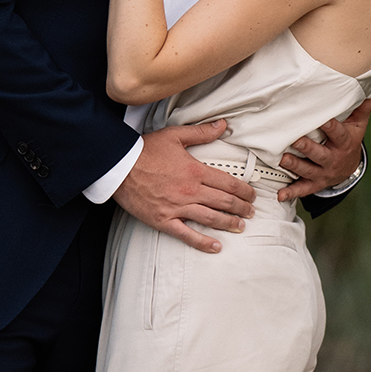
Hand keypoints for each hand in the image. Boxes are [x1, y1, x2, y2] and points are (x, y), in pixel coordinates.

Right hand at [114, 120, 254, 252]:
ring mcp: (177, 207)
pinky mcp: (164, 220)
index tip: (251, 195)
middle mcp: (190, 191)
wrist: (119, 166)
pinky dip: (203, 242)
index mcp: (195, 171)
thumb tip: (223, 125)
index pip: (228, 183)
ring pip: (211, 218)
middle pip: (224, 202)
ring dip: (229, 223)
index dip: (244, 191)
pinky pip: (187, 234)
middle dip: (241, 208)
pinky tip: (216, 246)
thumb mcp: (175, 135)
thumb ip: (202, 132)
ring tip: (240, 226)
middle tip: (250, 212)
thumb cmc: (145, 150)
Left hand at [277, 94, 370, 200]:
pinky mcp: (315, 183)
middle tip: (295, 140)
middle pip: (320, 155)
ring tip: (283, 159)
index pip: (338, 134)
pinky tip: (281, 195)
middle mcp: (333, 159)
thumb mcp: (358, 124)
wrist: (349, 168)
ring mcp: (324, 173)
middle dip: (307, 148)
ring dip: (296, 166)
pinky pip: (303, 189)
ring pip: (309, 171)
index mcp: (344, 143)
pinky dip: (292, 193)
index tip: (322, 120)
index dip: (331, 127)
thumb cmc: (350, 139)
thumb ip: (363, 107)